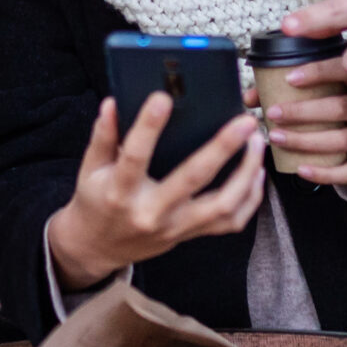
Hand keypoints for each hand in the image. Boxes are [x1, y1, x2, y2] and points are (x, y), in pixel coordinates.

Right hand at [46, 92, 266, 291]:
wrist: (99, 247)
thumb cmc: (96, 201)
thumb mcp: (90, 169)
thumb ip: (102, 137)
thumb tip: (111, 103)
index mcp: (120, 193)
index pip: (134, 157)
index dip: (147, 127)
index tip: (162, 98)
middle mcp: (152, 213)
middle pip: (193, 180)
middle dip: (222, 148)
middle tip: (243, 122)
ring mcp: (175, 227)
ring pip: (223, 205)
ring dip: (246, 173)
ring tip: (257, 143)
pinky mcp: (190, 235)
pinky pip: (230, 222)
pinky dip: (250, 199)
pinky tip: (257, 173)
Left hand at [256, 54, 346, 185]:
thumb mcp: (334, 89)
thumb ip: (296, 88)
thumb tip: (252, 96)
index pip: (344, 71)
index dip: (318, 73)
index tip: (289, 78)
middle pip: (340, 108)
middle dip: (302, 111)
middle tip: (272, 113)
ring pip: (340, 140)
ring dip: (305, 140)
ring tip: (277, 137)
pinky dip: (324, 173)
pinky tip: (301, 169)